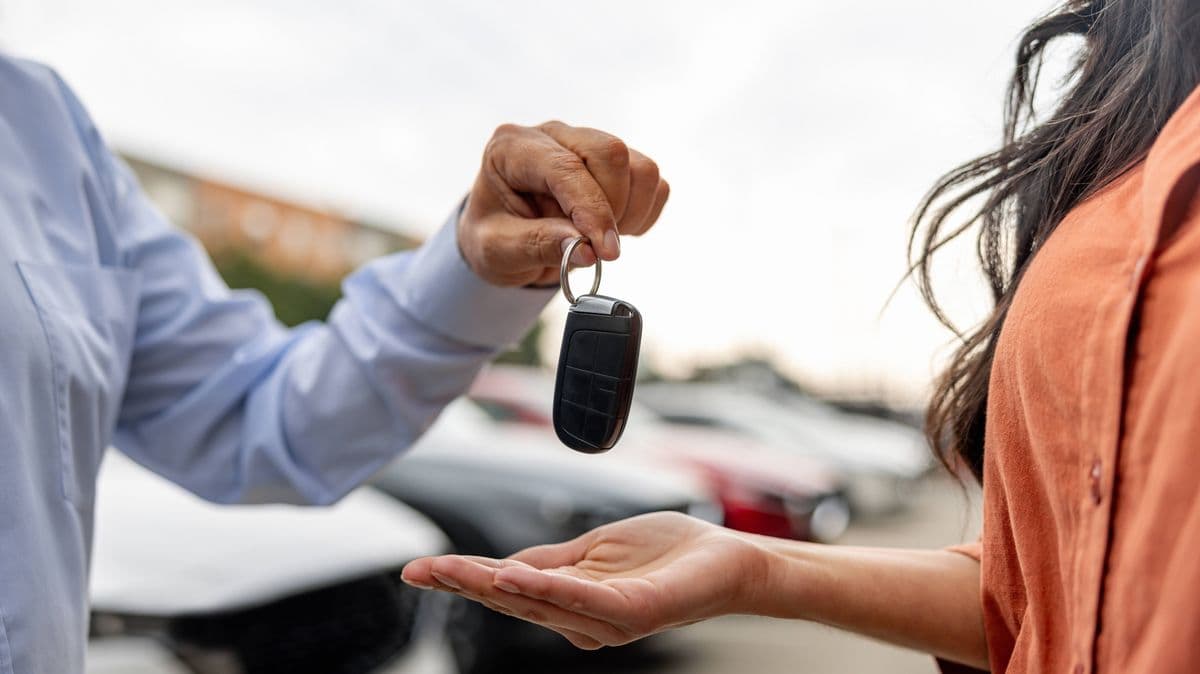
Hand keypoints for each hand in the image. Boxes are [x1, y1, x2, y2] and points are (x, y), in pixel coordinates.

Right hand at [400, 512, 768, 648]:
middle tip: (418, 571)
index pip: (504, 589)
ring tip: (453, 571)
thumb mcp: (594, 548)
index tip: (415, 570)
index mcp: (567, 602)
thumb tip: (499, 563)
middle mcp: (580, 620)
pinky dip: (549, 588)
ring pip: (538, 601)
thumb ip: (550, 560)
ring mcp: (606, 621)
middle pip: (510, 599)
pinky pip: (584, 600)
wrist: (726, 557)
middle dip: (461, 584)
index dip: (459, 580)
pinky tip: (518, 574)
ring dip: (493, 585)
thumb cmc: (665, 554)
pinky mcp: (634, 614)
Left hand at [458, 121, 669, 286]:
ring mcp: (588, 144)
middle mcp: (554, 135)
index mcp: (513, 147)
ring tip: (600, 240)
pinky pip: (652, 182)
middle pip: (610, 152)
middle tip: (595, 248)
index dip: (591, 209)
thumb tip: (586, 250)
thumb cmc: (494, 237)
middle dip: (612, 208)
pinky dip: (644, 213)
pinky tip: (615, 229)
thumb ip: (538, 245)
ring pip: (639, 167)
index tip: (604, 252)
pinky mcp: (615, 163)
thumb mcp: (497, 250)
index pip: (565, 167)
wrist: (504, 238)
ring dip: (631, 212)